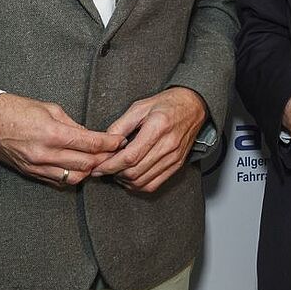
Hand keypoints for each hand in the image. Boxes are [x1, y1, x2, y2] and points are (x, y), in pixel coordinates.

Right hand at [0, 92, 124, 186]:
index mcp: (52, 133)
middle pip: (86, 164)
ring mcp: (37, 166)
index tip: (119, 141)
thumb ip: (73, 125)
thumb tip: (90, 136)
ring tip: (98, 161)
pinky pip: (58, 181)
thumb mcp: (50, 109)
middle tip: (114, 152)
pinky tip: (79, 168)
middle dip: (104, 159)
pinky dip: (72, 176)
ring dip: (89, 171)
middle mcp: (45, 153)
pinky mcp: (31, 173)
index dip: (109, 144)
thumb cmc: (17, 109)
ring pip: (74, 178)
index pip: (90, 143)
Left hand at [93, 87, 208, 192]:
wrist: (192, 106)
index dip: (110, 166)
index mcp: (158, 128)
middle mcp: (168, 146)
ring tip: (117, 171)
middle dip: (114, 174)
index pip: (130, 157)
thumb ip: (120, 126)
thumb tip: (105, 144)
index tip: (98, 167)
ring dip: (125, 181)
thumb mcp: (139, 107)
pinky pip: (154, 184)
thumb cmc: (166, 104)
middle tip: (105, 168)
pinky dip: (138, 185)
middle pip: (135, 172)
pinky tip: (131, 176)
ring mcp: (174, 158)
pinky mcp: (177, 165)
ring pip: (143, 182)